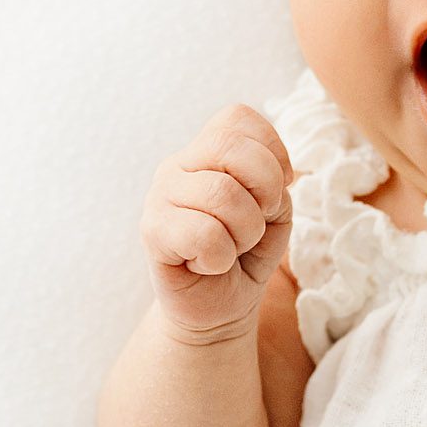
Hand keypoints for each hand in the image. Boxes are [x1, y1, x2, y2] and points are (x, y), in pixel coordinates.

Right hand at [140, 103, 293, 342]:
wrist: (219, 308)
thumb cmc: (247, 255)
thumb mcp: (275, 213)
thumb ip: (273, 185)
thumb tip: (265, 182)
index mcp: (207, 151)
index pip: (238, 118)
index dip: (273, 153)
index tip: (274, 193)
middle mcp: (179, 165)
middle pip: (231, 147)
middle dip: (265, 189)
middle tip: (258, 222)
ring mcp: (160, 195)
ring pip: (222, 194)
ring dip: (245, 231)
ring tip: (232, 247)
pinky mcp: (152, 232)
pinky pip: (203, 233)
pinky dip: (221, 256)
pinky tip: (209, 263)